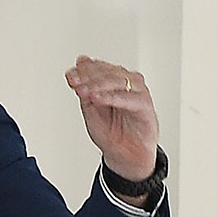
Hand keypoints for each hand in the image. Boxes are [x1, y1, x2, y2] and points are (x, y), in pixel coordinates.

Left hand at [67, 57, 159, 184]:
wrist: (124, 156)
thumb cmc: (111, 132)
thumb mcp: (90, 109)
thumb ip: (85, 87)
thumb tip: (80, 61)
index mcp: (113, 80)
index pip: (98, 68)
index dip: (83, 71)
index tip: (70, 77)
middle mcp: (127, 82)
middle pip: (107, 72)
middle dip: (89, 77)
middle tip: (75, 82)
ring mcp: (138, 92)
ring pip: (118, 81)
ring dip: (98, 85)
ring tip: (84, 92)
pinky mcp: (145, 105)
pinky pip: (129, 98)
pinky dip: (111, 97)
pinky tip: (98, 99)